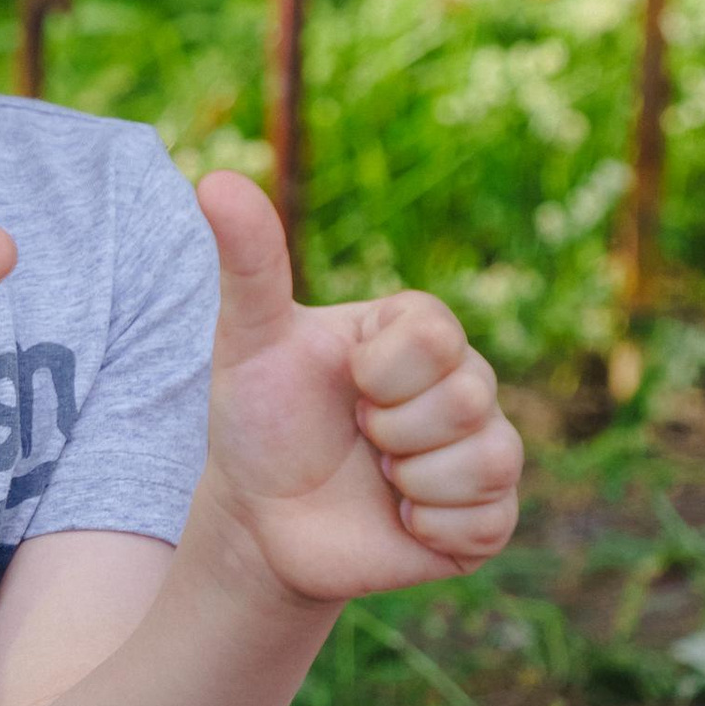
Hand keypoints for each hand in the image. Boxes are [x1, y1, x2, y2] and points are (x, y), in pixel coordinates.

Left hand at [192, 173, 521, 604]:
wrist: (263, 518)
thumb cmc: (262, 419)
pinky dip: (429, 527)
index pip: (436, 335)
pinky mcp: (489, 518)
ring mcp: (482, 448)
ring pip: (488, 458)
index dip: (380, 373)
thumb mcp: (247, 340)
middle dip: (390, 430)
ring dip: (411, 480)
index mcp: (419, 331)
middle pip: (467, 396)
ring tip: (379, 478)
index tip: (346, 385)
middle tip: (358, 437)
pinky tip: (399, 519)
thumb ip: (249, 262)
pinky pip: (489, 521)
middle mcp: (465, 381)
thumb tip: (216, 178)